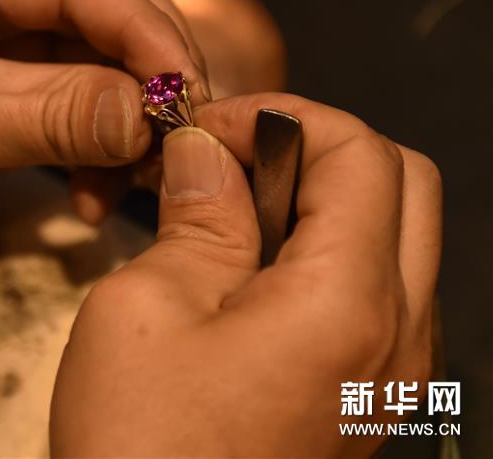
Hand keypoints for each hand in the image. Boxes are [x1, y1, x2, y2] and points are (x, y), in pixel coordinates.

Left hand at [0, 0, 207, 276]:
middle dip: (145, 72)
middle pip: (102, 9)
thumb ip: (58, 113)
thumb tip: (154, 116)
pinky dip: (93, 150)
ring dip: (124, 119)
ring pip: (94, 63)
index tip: (187, 95)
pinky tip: (93, 195)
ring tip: (137, 177)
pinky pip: (70, 108)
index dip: (145, 33)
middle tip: (177, 133)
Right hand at [50, 93, 441, 456]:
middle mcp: (399, 337)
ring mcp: (392, 372)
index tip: (211, 129)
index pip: (363, 154)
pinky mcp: (368, 395)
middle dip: (318, 148)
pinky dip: (323, 251)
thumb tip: (206, 151)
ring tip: (231, 211)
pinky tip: (248, 267)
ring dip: (321, 198)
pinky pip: (376, 291)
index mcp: (349, 305)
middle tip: (233, 161)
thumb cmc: (139, 443)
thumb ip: (198, 215)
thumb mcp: (148, 306)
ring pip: (397, 237)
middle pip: (404, 185)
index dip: (283, 117)